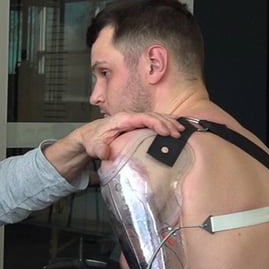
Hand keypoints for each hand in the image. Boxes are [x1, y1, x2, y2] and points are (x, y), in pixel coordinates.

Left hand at [44, 112, 182, 182]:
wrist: (88, 137)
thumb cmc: (92, 140)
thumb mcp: (93, 146)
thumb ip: (99, 149)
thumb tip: (106, 153)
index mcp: (122, 120)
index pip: (143, 117)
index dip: (156, 123)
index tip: (166, 132)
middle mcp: (129, 117)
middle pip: (152, 116)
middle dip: (167, 123)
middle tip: (178, 133)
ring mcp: (133, 120)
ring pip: (155, 117)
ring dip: (168, 122)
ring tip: (181, 130)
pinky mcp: (135, 125)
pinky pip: (152, 122)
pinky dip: (164, 124)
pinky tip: (173, 129)